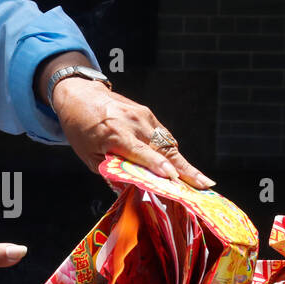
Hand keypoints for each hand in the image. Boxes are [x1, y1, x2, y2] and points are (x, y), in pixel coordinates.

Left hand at [51, 79, 215, 188]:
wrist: (80, 95)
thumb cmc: (80, 128)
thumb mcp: (88, 155)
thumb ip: (110, 171)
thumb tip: (132, 188)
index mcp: (114, 134)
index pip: (140, 152)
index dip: (157, 166)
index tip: (173, 178)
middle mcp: (133, 123)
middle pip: (164, 149)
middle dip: (185, 169)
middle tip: (204, 185)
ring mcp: (143, 116)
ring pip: (168, 143)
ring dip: (184, 163)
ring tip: (200, 181)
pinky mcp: (148, 114)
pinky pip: (163, 136)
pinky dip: (173, 152)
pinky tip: (182, 168)